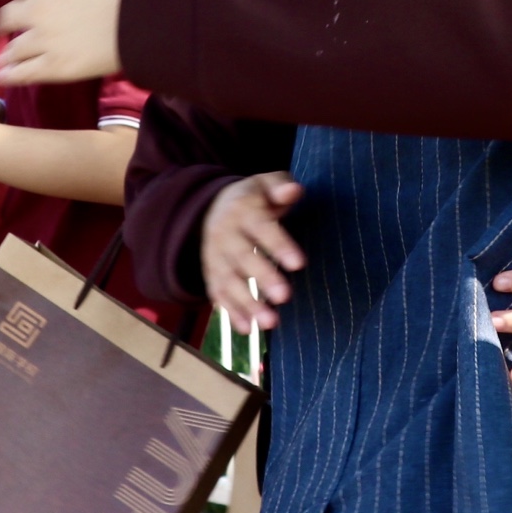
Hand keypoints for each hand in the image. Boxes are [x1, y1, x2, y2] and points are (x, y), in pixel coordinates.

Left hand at [0, 0, 148, 85]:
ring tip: (3, 57)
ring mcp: (45, 41)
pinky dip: (9, 75)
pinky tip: (0, 76)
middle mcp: (36, 11)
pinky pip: (24, 73)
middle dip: (5, 21)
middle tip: (6, 25)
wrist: (152, 14)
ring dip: (6, 51)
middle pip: (6, 18)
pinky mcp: (58, 67)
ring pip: (13, 48)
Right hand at [202, 172, 306, 330]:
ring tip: (270, 323)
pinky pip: (218, 294)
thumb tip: (294, 191)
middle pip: (243, 258)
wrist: (214, 205)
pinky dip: (231, 313)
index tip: (299, 263)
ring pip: (229, 281)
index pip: (262, 228)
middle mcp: (225, 235)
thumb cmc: (255, 197)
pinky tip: (248, 329)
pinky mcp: (211, 274)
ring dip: (248, 303)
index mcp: (243, 210)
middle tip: (286, 297)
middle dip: (263, 278)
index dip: (279, 245)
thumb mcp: (266, 183)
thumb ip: (281, 186)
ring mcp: (214, 256)